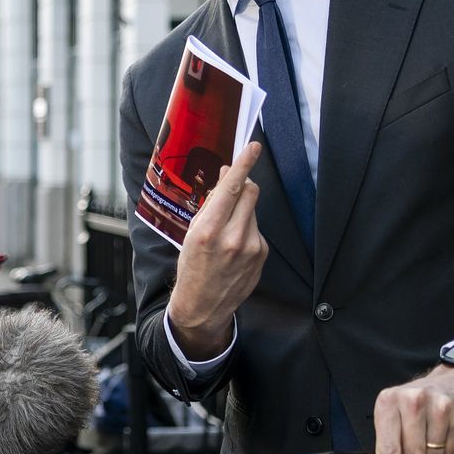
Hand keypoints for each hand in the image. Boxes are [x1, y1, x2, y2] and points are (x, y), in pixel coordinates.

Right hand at [166, 143, 268, 357]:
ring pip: (253, 210)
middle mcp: (233, 237)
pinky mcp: (262, 254)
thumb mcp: (191, 234)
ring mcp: (251, 247)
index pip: (232, 188)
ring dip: (242, 210)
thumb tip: (227, 179)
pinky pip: (257, 228)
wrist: (203, 306)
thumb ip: (211, 206)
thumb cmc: (192, 268)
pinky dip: (247, 229)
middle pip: (250, 192)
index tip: (253, 147)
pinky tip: (234, 246)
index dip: (244, 164)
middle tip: (233, 186)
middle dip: (244, 184)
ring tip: (227, 230)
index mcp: (208, 230)